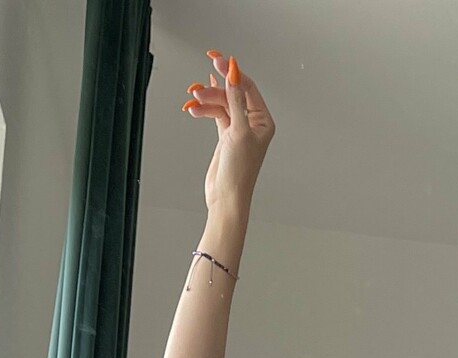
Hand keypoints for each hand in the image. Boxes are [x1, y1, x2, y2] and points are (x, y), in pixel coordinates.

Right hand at [184, 53, 274, 210]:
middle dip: (215, 89)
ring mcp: (238, 129)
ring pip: (221, 105)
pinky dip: (204, 111)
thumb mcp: (238, 130)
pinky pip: (215, 116)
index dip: (232, 73)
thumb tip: (233, 74)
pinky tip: (194, 108)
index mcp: (263, 120)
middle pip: (232, 94)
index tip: (218, 61)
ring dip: (207, 101)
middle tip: (200, 83)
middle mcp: (252, 123)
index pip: (247, 87)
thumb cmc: (239, 173)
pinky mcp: (226, 137)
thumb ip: (235, 100)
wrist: (226, 197)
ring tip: (194, 99)